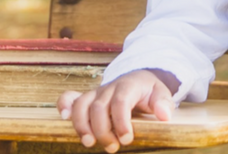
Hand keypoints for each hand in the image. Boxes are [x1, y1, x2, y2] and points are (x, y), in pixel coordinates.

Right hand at [57, 69, 177, 152]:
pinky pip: (69, 97)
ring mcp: (95, 93)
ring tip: (89, 143)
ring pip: (81, 104)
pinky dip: (63, 105)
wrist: (138, 80)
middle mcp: (108, 88)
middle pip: (98, 107)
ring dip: (81, 124)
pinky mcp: (87, 99)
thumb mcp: (161, 94)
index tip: (127, 139)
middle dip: (103, 130)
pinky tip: (64, 118)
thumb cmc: (149, 91)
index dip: (121, 121)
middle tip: (112, 148)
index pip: (120, 101)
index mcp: (128, 85)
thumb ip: (163, 103)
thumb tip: (164, 115)